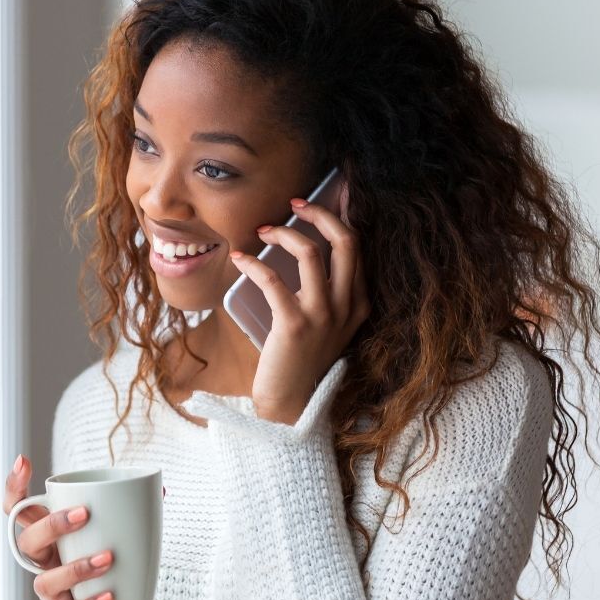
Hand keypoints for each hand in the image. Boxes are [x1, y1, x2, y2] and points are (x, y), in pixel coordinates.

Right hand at [4, 455, 115, 599]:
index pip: (19, 509)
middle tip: (84, 514)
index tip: (24, 460)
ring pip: (45, 581)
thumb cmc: (99, 568)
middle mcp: (42, 563)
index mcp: (49, 536)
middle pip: (28, 541)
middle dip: (52, 525)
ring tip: (108, 558)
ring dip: (76, 568)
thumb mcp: (106, 538)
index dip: (15, 486)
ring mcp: (50, 593)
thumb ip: (125, 515)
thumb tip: (158, 490)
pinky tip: (109, 596)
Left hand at [229, 197, 369, 424]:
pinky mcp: (293, 325)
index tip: (329, 194)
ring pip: (310, 252)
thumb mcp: (326, 326)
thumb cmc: (301, 361)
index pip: (358, 247)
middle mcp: (347, 307)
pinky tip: (240, 259)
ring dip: (284, 233)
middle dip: (320, 212)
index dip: (343, 215)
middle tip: (295, 203)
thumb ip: (324, 293)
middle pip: (345, 240)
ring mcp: (323, 316)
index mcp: (359, 304)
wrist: (290, 405)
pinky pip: (273, 279)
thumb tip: (301, 248)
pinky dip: (253, 263)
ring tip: (264, 231)